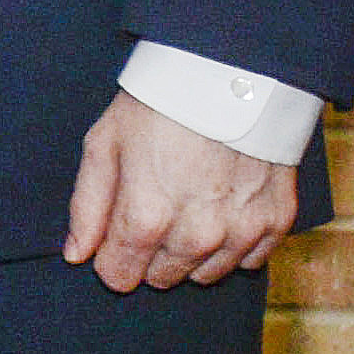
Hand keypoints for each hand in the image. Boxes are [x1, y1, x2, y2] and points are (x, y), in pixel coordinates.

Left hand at [64, 88, 296, 292]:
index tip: (115, 237)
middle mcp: (197, 235)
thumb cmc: (159, 106)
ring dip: (191, 254)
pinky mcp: (276, 222)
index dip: (111, 258)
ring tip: (187, 207)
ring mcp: (241, 231)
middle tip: (153, 211)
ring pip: (205, 274)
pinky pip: (248, 260)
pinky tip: (222, 209)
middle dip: (149, 254)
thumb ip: (88, 207)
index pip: (119, 276)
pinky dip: (233, 244)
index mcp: (147, 218)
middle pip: (161, 278)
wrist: (233, 76)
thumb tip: (77, 255)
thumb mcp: (105, 144)